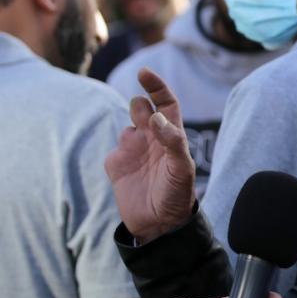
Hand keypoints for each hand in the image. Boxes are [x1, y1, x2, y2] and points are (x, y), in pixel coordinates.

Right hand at [105, 68, 195, 242]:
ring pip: (127, 128)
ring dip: (131, 134)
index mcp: (171, 135)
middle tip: (142, 115)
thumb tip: (156, 117)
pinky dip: (117, 154)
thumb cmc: (177, 195)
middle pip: (143, 108)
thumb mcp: (182, 168)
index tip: (144, 73)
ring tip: (142, 157)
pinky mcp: (117, 165)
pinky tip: (128, 172)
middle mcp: (152, 139)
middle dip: (140, 105)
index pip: (165, 103)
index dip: (156, 86)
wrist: (158, 224)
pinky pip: (114, 150)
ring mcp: (134, 151)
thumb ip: (173, 141)